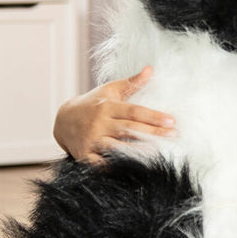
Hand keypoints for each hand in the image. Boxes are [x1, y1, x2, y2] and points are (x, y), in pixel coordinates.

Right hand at [52, 67, 174, 163]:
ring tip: (159, 152)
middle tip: (173, 135)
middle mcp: (99, 124)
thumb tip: (150, 69)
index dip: (153, 116)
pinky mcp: (86, 156)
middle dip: (153, 133)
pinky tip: (134, 169)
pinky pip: (103, 163)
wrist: (63, 121)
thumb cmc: (92, 104)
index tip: (172, 121)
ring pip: (118, 147)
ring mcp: (92, 141)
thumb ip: (131, 83)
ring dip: (138, 151)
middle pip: (129, 129)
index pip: (134, 111)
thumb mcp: (109, 91)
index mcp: (107, 107)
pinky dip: (117, 166)